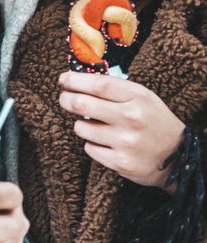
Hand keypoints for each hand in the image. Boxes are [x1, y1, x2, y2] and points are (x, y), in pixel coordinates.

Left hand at [59, 71, 184, 188]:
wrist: (179, 157)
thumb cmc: (152, 121)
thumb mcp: (141, 97)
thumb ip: (113, 89)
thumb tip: (76, 80)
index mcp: (138, 97)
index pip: (98, 84)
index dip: (74, 80)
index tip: (63, 79)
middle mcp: (131, 118)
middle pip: (81, 103)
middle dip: (66, 99)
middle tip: (65, 99)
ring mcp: (125, 142)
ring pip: (81, 127)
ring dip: (82, 125)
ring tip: (96, 125)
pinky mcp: (120, 162)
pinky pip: (89, 148)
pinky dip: (93, 144)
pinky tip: (107, 143)